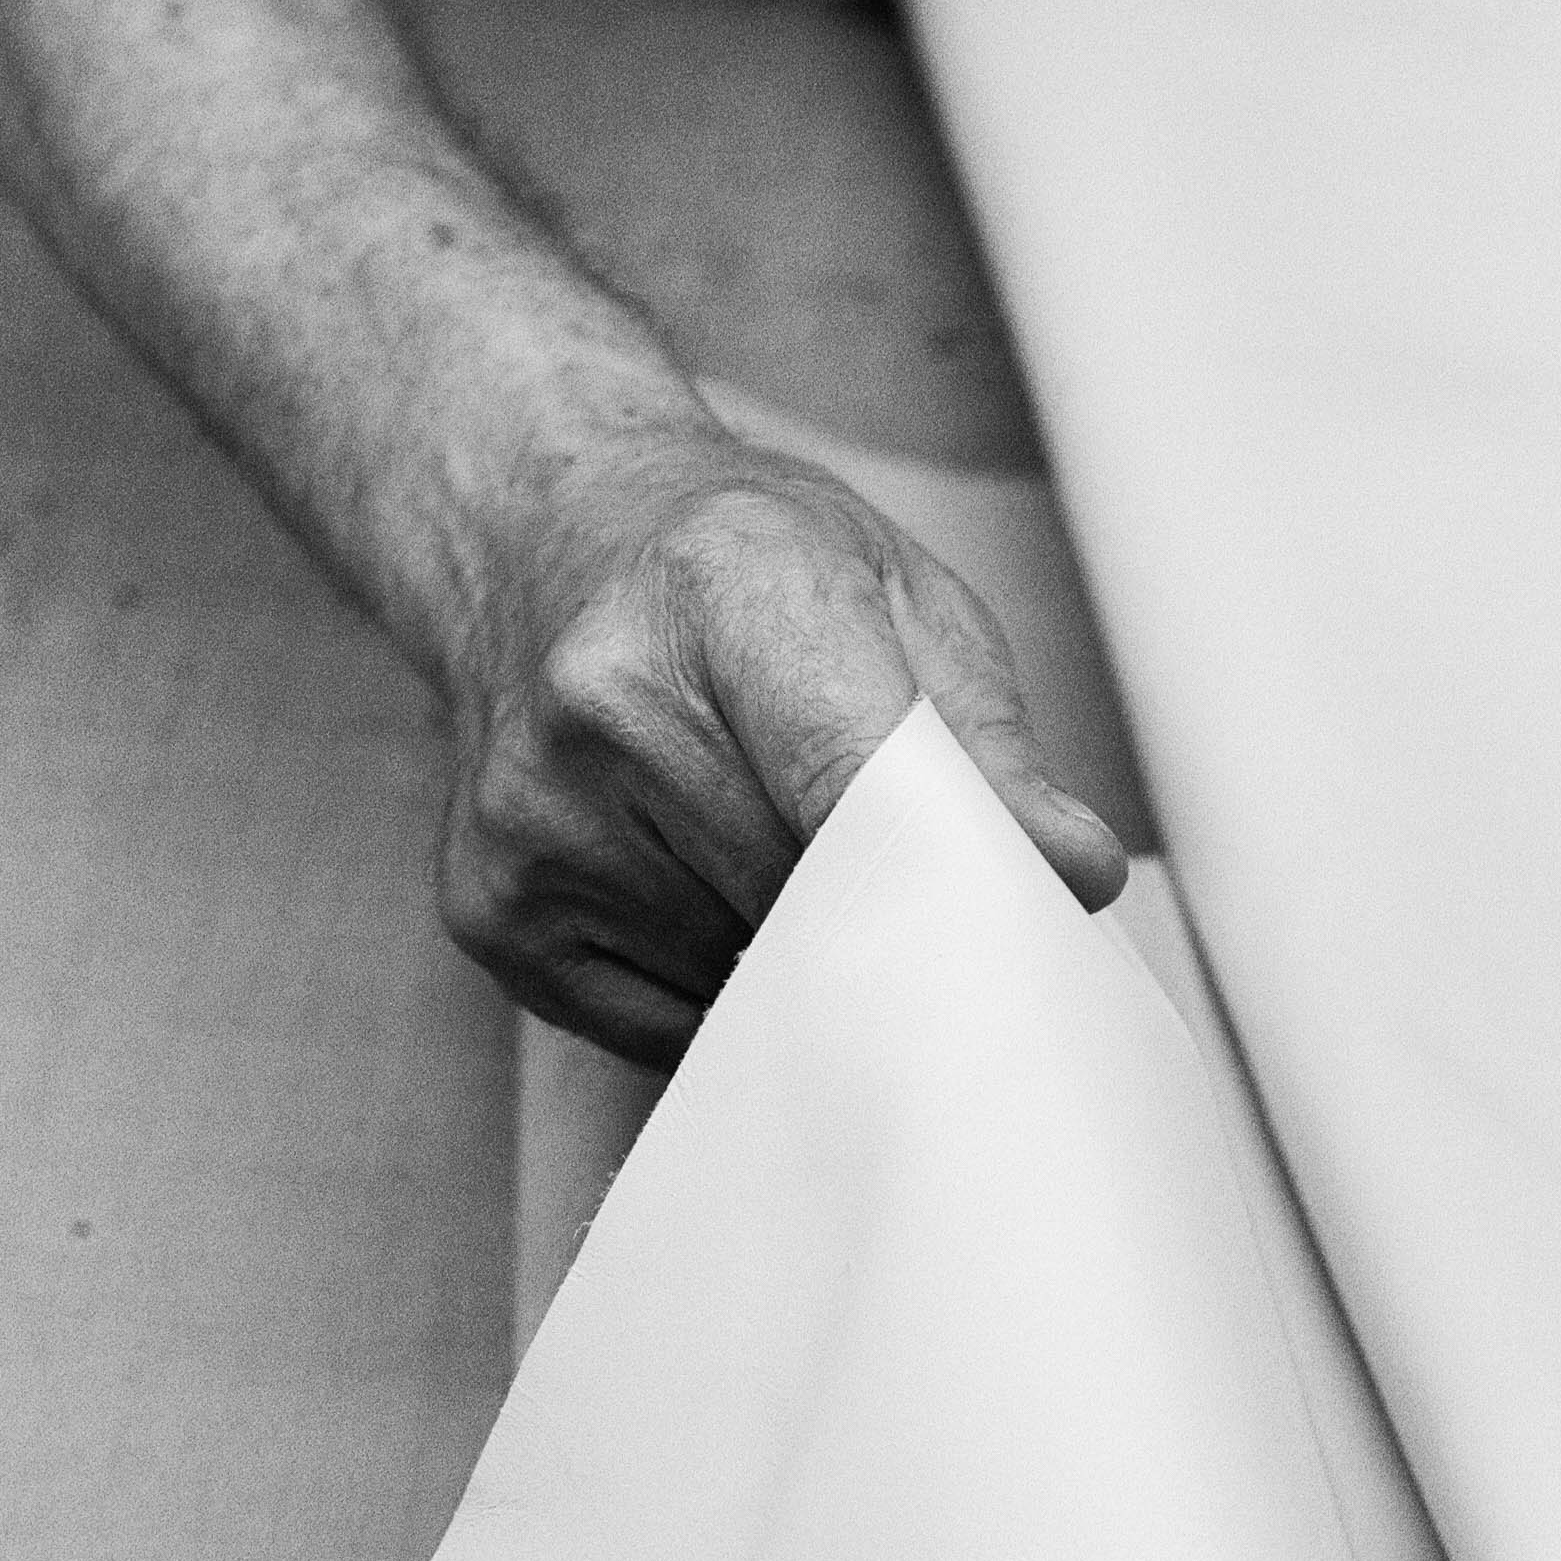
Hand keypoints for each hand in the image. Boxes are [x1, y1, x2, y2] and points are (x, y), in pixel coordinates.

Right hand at [434, 405, 1128, 1065]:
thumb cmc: (728, 558)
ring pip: (746, 975)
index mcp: (721, 589)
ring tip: (775, 833)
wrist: (535, 534)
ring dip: (798, 946)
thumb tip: (1064, 870)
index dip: (956, 863)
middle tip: (911, 867)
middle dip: (889, 909)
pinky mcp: (496, 917)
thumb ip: (981, 733)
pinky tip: (702, 876)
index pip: (852, 772)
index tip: (1032, 900)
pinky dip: (719, 980)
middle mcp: (601, 707)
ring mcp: (534, 825)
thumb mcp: (889, 585)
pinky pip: (668, 1025)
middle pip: (813, 900)